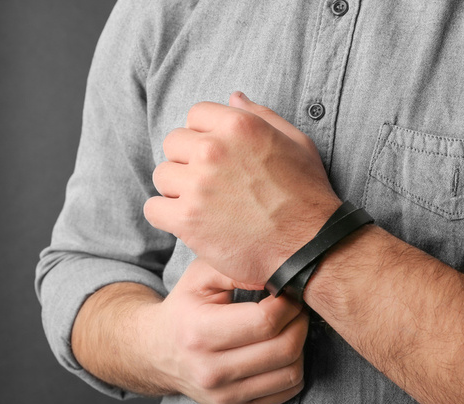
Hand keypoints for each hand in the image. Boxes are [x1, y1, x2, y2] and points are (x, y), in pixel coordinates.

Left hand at [144, 92, 341, 284]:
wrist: (310, 246)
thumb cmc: (307, 195)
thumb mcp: (296, 143)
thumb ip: (262, 115)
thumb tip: (234, 97)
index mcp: (239, 126)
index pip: (195, 114)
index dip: (204, 135)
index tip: (216, 157)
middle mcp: (214, 150)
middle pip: (173, 143)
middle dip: (189, 161)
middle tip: (211, 184)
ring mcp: (198, 185)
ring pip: (162, 176)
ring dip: (178, 190)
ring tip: (204, 205)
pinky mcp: (187, 220)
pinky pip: (153, 209)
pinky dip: (166, 216)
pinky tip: (190, 222)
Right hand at [145, 258, 307, 403]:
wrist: (156, 352)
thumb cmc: (185, 307)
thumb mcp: (200, 276)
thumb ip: (235, 268)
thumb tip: (276, 273)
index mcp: (199, 332)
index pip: (265, 322)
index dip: (288, 303)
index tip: (288, 291)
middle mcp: (210, 371)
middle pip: (284, 348)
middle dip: (300, 321)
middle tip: (296, 306)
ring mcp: (224, 395)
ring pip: (291, 372)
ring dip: (301, 344)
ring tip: (290, 326)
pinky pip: (287, 390)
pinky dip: (294, 367)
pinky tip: (282, 348)